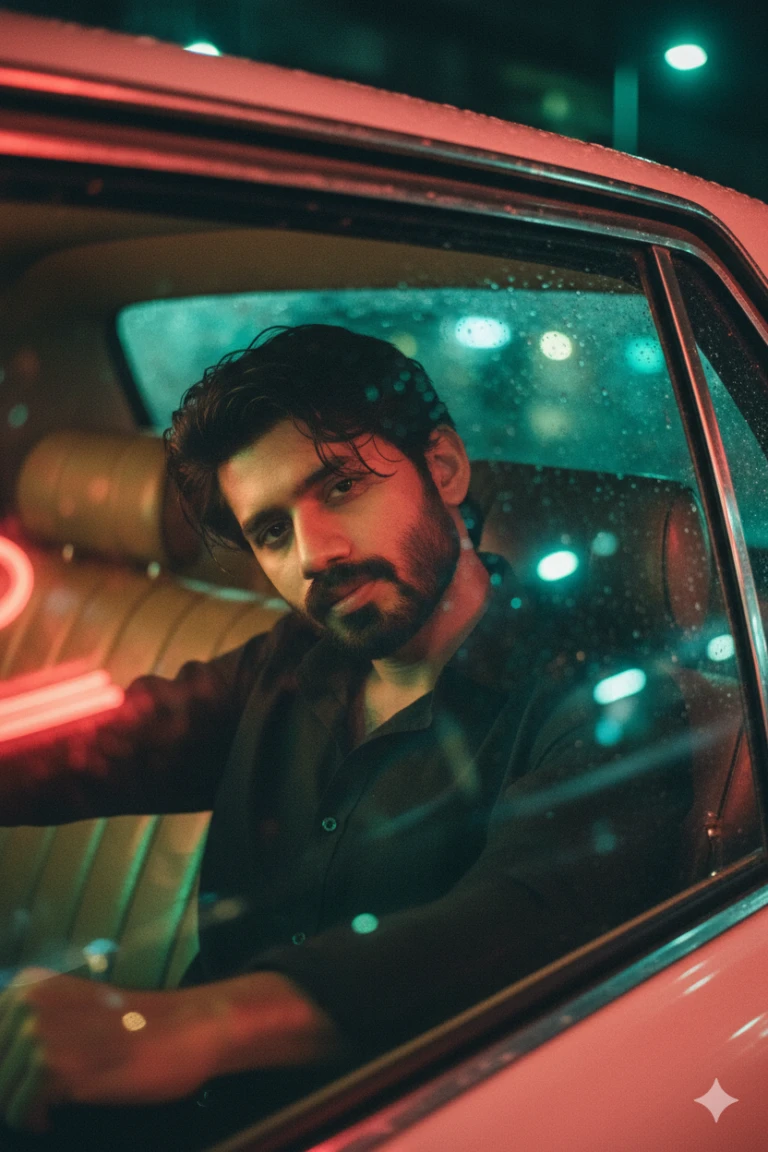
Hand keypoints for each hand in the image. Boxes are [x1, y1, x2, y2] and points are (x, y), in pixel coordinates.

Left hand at [0, 968, 226, 1131]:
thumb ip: (28, 1026)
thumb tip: (1, 1068)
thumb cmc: (131, 1026)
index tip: (23, 1078)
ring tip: (53, 1105)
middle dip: (10, 1090)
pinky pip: (21, 1113)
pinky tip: (59, 1114)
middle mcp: (28, 1002)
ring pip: (1, 1095)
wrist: (183, 1031)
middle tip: (44, 1096)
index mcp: (28, 984)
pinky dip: (36, 1121)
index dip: (7, 1067)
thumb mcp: (70, 1010)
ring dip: (24, 1108)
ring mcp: (40, 1033)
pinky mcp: (56, 1068)